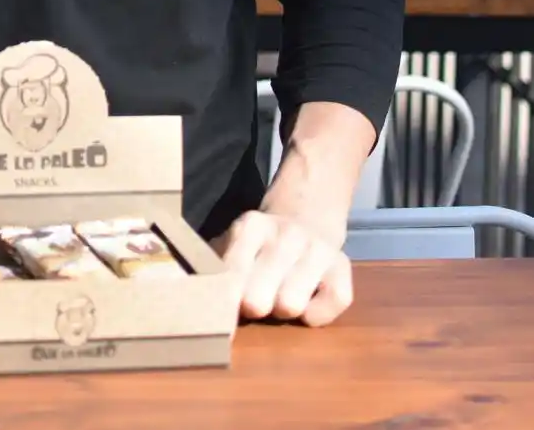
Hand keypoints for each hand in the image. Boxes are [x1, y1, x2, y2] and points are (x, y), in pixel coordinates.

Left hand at [213, 209, 352, 327]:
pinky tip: (308, 299)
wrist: (307, 215)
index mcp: (252, 226)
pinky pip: (324, 311)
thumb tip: (192, 293)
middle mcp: (287, 234)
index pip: (231, 276)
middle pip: (257, 299)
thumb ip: (214, 266)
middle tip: (255, 302)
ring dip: (283, 310)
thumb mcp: (235, 243)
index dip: (223, 304)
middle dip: (252, 308)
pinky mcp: (344, 267)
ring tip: (280, 296)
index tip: (218, 322)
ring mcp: (318, 249)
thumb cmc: (262, 244)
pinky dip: (315, 315)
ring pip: (290, 306)